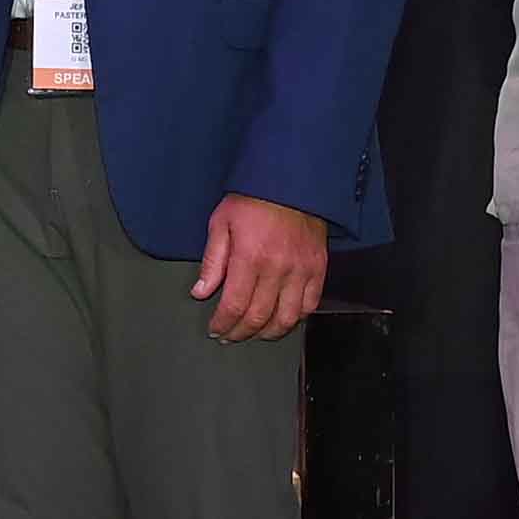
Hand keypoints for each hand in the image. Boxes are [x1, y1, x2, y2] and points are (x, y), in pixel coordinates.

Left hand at [194, 194, 330, 343]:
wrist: (291, 181)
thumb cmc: (253, 199)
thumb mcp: (221, 223)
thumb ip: (212, 261)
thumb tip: (201, 292)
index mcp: (250, 257)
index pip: (234, 305)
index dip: (222, 324)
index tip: (215, 329)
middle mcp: (277, 268)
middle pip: (258, 317)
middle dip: (240, 333)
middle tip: (230, 336)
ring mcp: (301, 270)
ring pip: (287, 318)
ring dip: (269, 332)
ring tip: (255, 334)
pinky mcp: (317, 268)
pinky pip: (310, 304)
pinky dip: (297, 318)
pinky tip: (283, 319)